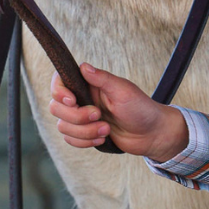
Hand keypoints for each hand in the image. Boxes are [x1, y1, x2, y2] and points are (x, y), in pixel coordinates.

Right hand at [49, 63, 188, 160]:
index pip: (59, 82)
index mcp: (89, 84)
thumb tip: (83, 66)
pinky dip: (84, 142)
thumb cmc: (141, 108)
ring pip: (63, 126)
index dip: (59, 91)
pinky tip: (103, 139)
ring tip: (107, 130)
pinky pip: (70, 139)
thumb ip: (103, 79)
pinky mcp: (85, 133)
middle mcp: (82, 99)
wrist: (151, 134)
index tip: (72, 100)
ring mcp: (82, 117)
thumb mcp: (124, 91)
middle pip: (56, 107)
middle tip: (99, 116)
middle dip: (77, 117)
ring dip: (84, 132)